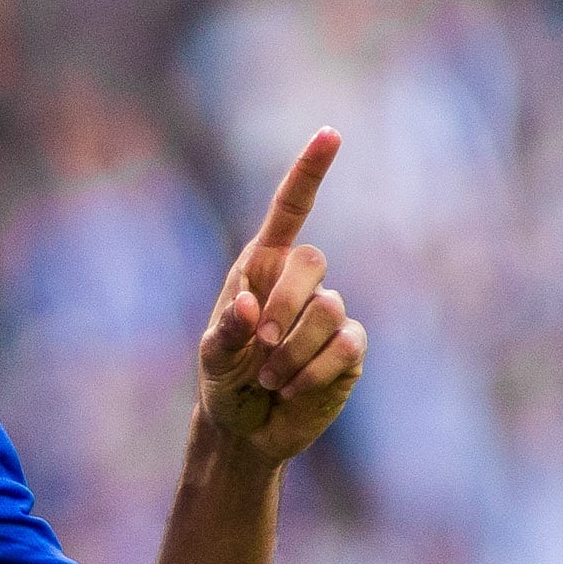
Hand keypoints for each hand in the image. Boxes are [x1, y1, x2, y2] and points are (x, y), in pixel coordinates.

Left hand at [196, 128, 366, 466]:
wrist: (245, 429)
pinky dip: (312, 372)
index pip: (291, 210)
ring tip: (270, 380)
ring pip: (329, 310)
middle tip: (261, 349)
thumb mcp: (213, 358)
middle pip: (313, 261)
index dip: (310, 171)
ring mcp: (330, 314)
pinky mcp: (349, 348)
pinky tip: (292, 390)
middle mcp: (299, 283)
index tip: (330, 133)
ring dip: (292, 352)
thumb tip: (249, 306)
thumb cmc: (224, 382)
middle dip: (285, 306)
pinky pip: (344, 346)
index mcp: (262, 268)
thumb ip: (226, 332)